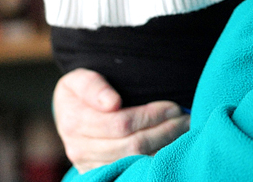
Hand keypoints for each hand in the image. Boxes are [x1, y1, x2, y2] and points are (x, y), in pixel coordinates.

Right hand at [52, 69, 190, 172]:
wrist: (67, 112)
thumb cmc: (80, 91)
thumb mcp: (79, 79)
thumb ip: (93, 86)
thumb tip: (112, 103)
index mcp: (75, 122)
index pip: (122, 124)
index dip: (151, 116)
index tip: (173, 106)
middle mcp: (80, 149)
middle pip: (132, 145)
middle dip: (164, 131)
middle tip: (186, 118)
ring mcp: (90, 165)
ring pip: (135, 161)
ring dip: (164, 146)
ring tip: (184, 130)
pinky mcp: (99, 174)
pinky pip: (132, 170)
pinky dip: (153, 158)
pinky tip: (169, 145)